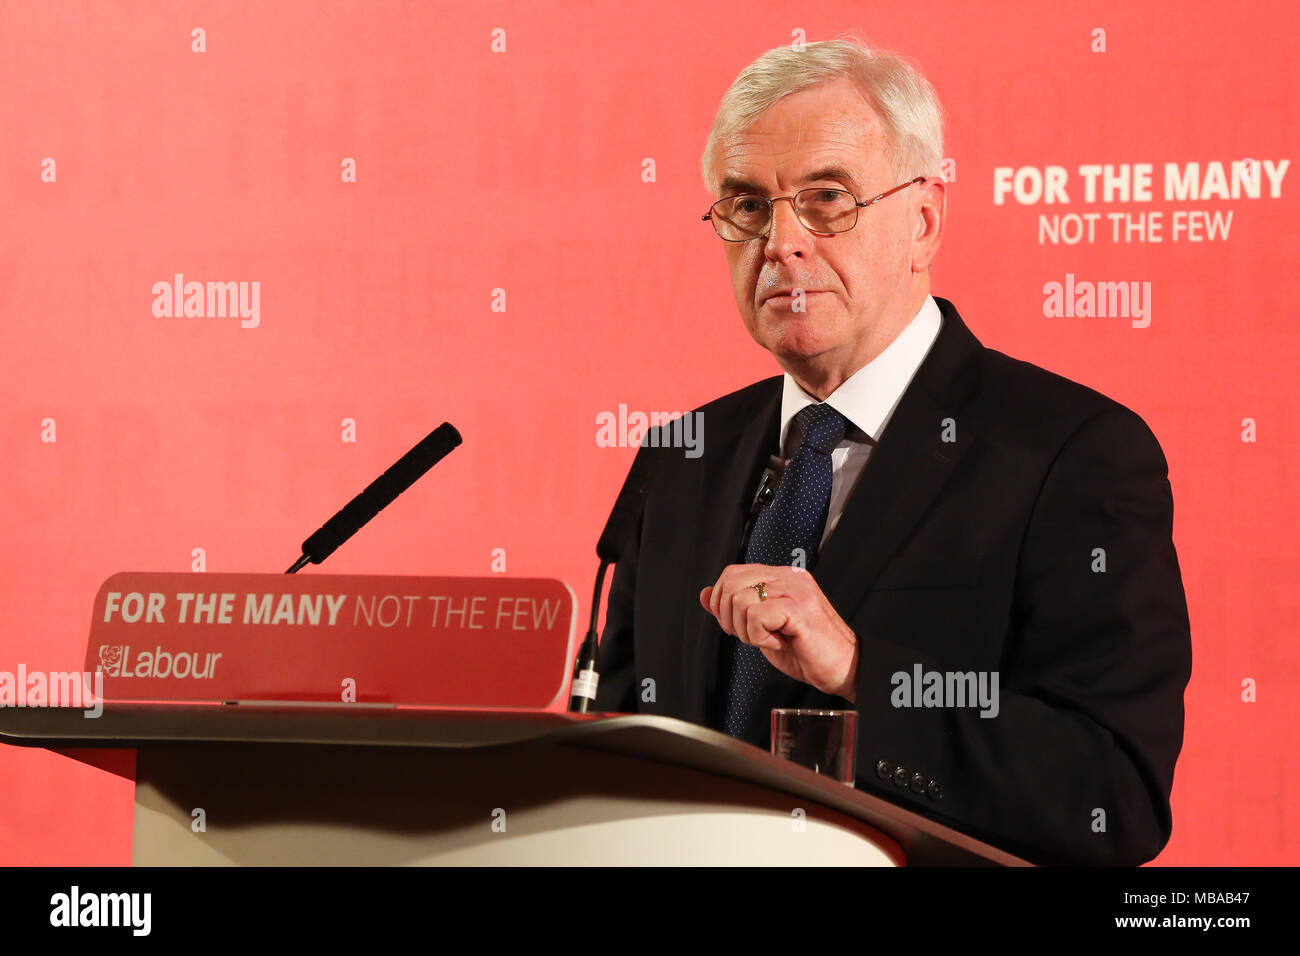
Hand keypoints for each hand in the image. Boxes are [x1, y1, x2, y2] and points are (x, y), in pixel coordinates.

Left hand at [699, 564, 857, 701]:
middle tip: (752, 635)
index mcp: (782, 578)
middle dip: (729, 617)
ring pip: (740, 600)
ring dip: (747, 630)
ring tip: (770, 640)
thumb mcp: (762, 628)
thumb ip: (736, 609)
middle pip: (731, 583)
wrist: (845, 669)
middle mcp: (789, 578)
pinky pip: (756, 616)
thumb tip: (706, 595)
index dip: (722, 602)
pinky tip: (779, 643)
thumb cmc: (808, 652)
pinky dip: (759, 636)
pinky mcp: (799, 608)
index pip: (733, 573)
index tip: (737, 625)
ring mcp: (796, 590)